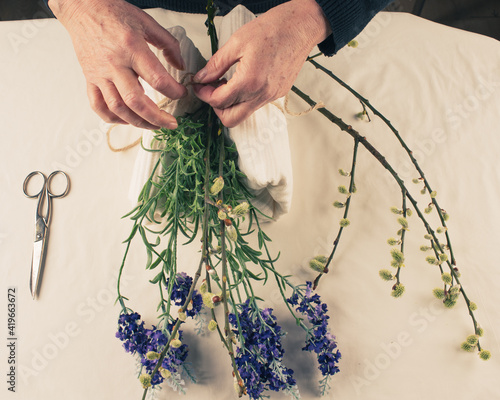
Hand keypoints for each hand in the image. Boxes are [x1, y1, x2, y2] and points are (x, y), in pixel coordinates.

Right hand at [49, 0, 186, 128]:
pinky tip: (126, 120)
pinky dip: (112, 118)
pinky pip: (98, 105)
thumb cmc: (113, 13)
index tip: (181, 94)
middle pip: (135, 101)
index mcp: (131, 48)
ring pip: (117, 108)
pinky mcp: (90, 78)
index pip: (157, 79)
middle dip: (156, 117)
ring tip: (153, 125)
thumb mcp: (147, 23)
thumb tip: (180, 66)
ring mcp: (99, 74)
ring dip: (138, 122)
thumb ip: (168, 44)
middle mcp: (114, 64)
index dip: (173, 91)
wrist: (82, 7)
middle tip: (171, 124)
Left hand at [193, 0, 330, 127]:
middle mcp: (261, 95)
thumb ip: (216, 64)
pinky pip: (256, 104)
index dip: (204, 94)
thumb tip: (202, 77)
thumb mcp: (237, 42)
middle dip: (216, 108)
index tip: (199, 85)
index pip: (219, 101)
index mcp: (249, 82)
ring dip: (231, 103)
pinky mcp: (278, 94)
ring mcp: (271, 96)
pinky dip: (244, 98)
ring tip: (227, 82)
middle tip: (211, 91)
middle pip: (231, 119)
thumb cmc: (273, 29)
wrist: (301, 27)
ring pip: (244, 113)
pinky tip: (242, 80)